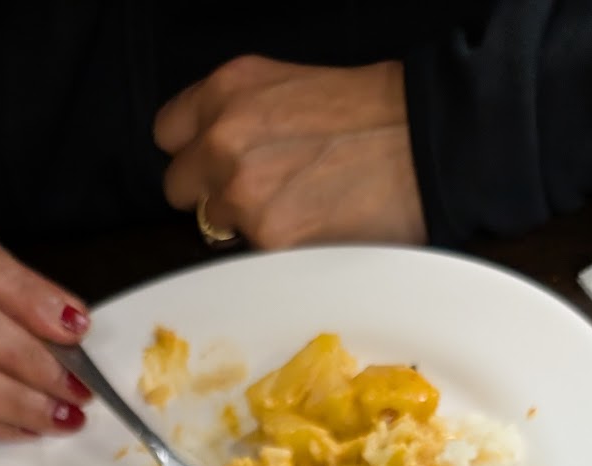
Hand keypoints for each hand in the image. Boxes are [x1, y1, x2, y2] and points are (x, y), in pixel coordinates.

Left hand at [155, 57, 425, 251]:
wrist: (424, 140)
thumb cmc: (370, 112)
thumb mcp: (287, 86)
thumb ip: (238, 113)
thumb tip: (211, 151)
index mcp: (226, 90)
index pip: (167, 133)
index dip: (193, 151)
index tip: (214, 162)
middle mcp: (224, 138)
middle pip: (178, 187)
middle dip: (210, 192)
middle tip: (257, 190)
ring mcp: (242, 192)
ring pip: (212, 226)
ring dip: (243, 223)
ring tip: (294, 205)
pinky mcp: (269, 238)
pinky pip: (247, 254)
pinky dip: (273, 246)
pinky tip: (309, 225)